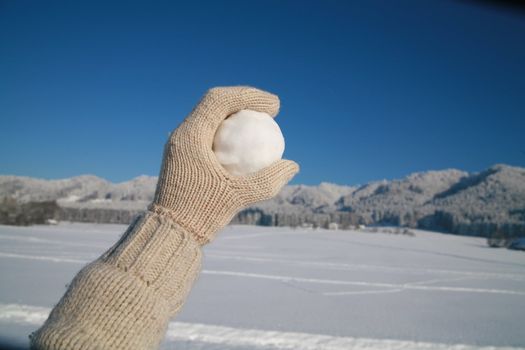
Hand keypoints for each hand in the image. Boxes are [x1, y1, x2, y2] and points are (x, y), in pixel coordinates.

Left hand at [149, 86, 298, 243]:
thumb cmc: (200, 214)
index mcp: (189, 135)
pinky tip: (247, 143)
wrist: (170, 232)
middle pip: (215, 103)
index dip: (249, 95)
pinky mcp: (184, 155)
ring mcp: (181, 144)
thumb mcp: (238, 197)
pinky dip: (229, 131)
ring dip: (237, 113)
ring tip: (262, 121)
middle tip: (271, 110)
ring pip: (211, 116)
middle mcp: (182, 135)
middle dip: (245, 100)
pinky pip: (209, 133)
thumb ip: (267, 180)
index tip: (275, 107)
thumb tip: (292, 165)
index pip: (219, 100)